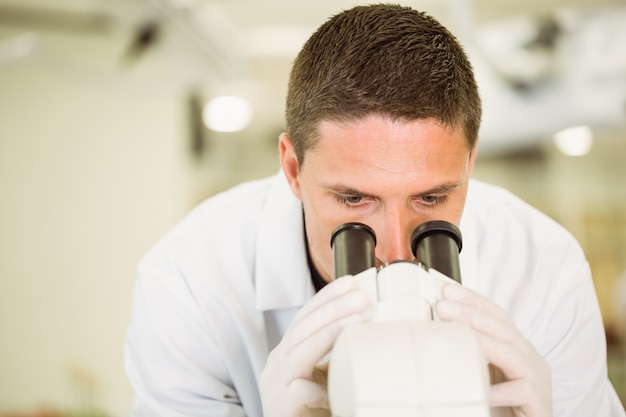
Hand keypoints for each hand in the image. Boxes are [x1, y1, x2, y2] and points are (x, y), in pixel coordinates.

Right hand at [260, 275, 372, 416]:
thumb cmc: (320, 412)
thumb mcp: (331, 377)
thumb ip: (341, 355)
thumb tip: (373, 327)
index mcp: (288, 354)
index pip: (306, 316)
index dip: (327, 297)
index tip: (352, 282)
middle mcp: (277, 364)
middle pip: (303, 325)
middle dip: (333, 306)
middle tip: (363, 294)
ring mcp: (275, 383)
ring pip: (301, 345)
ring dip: (332, 325)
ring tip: (360, 313)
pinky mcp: (280, 403)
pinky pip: (301, 377)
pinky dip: (324, 358)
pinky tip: (345, 346)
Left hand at [435, 284, 551, 416]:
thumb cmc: (499, 404)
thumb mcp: (481, 372)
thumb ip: (468, 354)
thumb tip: (434, 335)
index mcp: (516, 347)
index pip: (496, 316)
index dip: (473, 300)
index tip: (447, 290)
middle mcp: (530, 357)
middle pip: (501, 328)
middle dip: (470, 313)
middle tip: (442, 306)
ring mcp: (538, 379)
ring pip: (512, 353)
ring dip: (482, 341)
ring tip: (456, 334)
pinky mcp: (539, 401)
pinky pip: (520, 390)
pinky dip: (499, 390)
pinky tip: (481, 390)